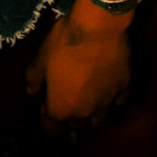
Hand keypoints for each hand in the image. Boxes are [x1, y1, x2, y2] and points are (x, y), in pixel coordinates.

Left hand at [26, 1, 134, 134]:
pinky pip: (119, 100)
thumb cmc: (64, 43)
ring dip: (93, 114)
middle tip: (67, 96)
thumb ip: (34, 79)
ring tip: (89, 99)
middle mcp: (84, 112)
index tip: (46, 105)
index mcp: (60, 108)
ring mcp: (106, 101)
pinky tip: (109, 87)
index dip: (47, 119)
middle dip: (69, 116)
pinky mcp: (124, 87)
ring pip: (100, 119)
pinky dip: (113, 97)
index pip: (51, 130)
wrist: (98, 26)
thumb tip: (32, 91)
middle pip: (75, 125)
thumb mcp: (40, 58)